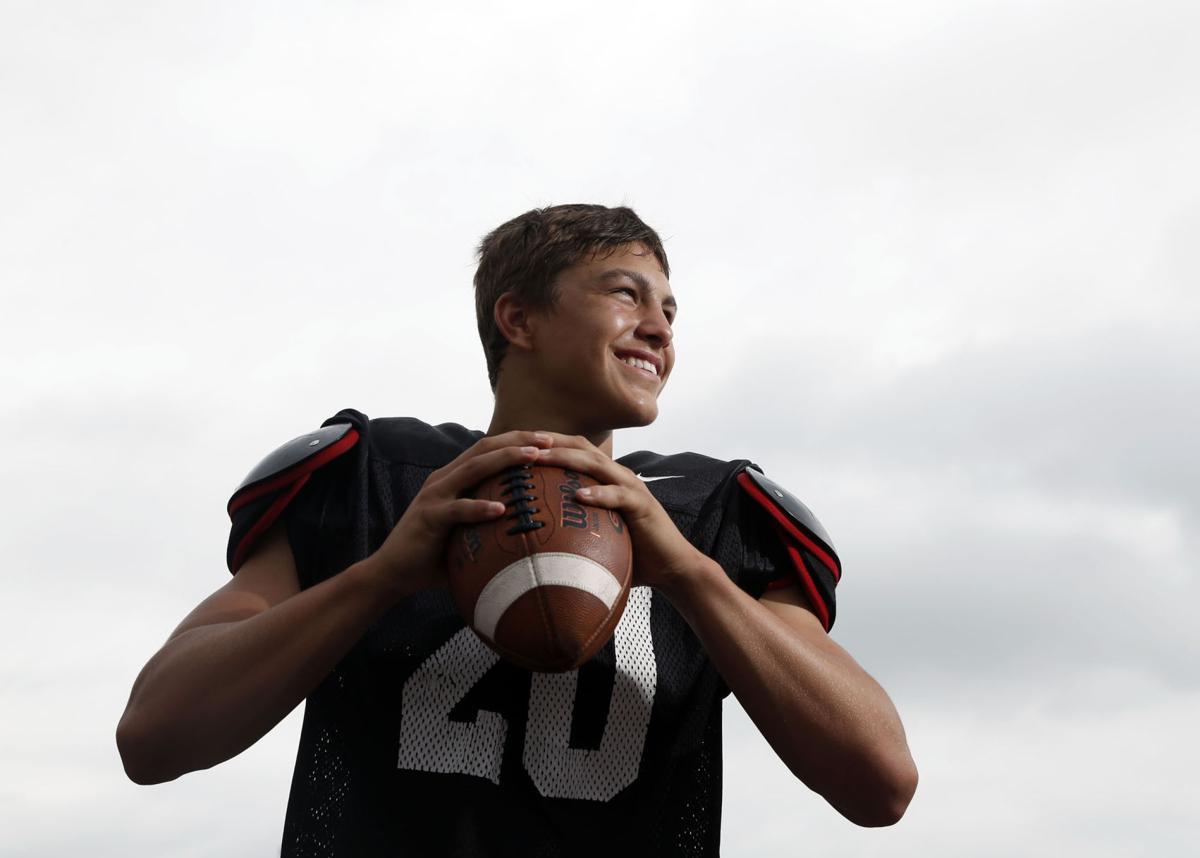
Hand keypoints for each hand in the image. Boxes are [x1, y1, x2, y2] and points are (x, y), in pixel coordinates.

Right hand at [367, 431, 552, 595]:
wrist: (393, 572)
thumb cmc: (436, 554)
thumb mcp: (467, 531)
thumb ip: (492, 523)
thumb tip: (534, 533)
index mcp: (454, 477)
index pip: (489, 449)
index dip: (518, 440)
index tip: (549, 439)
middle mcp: (444, 479)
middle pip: (485, 448)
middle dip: (519, 440)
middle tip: (550, 439)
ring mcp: (435, 495)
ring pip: (474, 469)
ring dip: (506, 460)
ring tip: (534, 457)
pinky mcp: (429, 517)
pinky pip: (457, 510)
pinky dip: (479, 507)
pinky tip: (502, 509)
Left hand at [531, 434, 706, 590]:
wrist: (671, 565)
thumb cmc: (631, 552)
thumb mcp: (597, 533)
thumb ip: (572, 526)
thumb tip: (535, 537)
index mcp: (606, 479)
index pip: (574, 451)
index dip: (547, 444)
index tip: (517, 444)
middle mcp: (618, 476)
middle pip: (581, 447)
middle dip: (551, 442)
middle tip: (522, 442)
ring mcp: (631, 488)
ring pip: (596, 464)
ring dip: (566, 458)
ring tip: (540, 458)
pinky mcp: (642, 505)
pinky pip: (618, 496)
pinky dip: (598, 494)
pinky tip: (578, 496)